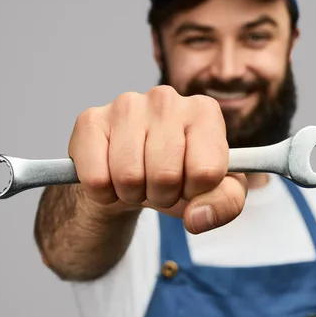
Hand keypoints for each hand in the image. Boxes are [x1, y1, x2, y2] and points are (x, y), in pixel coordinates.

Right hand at [68, 85, 247, 233]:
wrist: (131, 173)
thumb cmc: (179, 177)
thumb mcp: (214, 193)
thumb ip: (224, 205)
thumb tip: (197, 218)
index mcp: (204, 111)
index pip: (206, 172)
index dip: (197, 192)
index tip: (191, 184)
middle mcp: (166, 98)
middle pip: (166, 175)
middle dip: (163, 195)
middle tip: (160, 186)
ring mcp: (126, 105)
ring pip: (128, 177)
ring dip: (133, 194)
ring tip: (138, 181)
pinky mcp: (91, 120)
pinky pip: (96, 178)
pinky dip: (103, 192)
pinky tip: (112, 176)